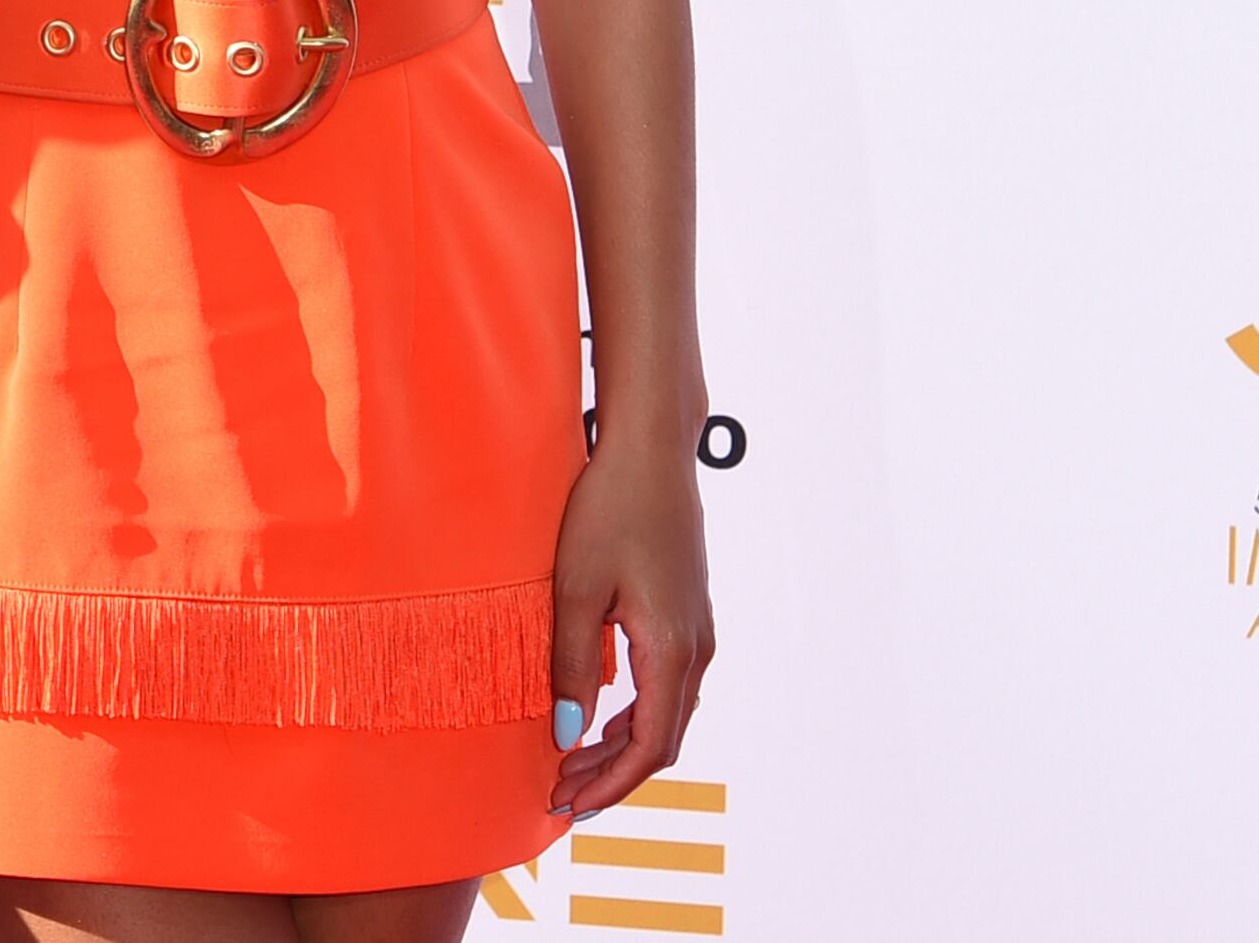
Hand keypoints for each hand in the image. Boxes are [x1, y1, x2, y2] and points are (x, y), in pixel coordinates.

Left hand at [545, 435, 712, 818]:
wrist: (652, 453)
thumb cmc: (610, 510)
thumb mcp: (576, 589)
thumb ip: (572, 665)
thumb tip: (567, 736)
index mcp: (672, 650)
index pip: (649, 747)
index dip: (609, 784)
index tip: (568, 805)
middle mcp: (696, 649)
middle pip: (661, 740)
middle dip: (612, 774)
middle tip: (560, 794)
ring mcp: (697, 633)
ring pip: (667, 714)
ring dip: (621, 746)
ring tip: (572, 764)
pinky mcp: (688, 616)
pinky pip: (668, 686)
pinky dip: (634, 715)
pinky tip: (599, 716)